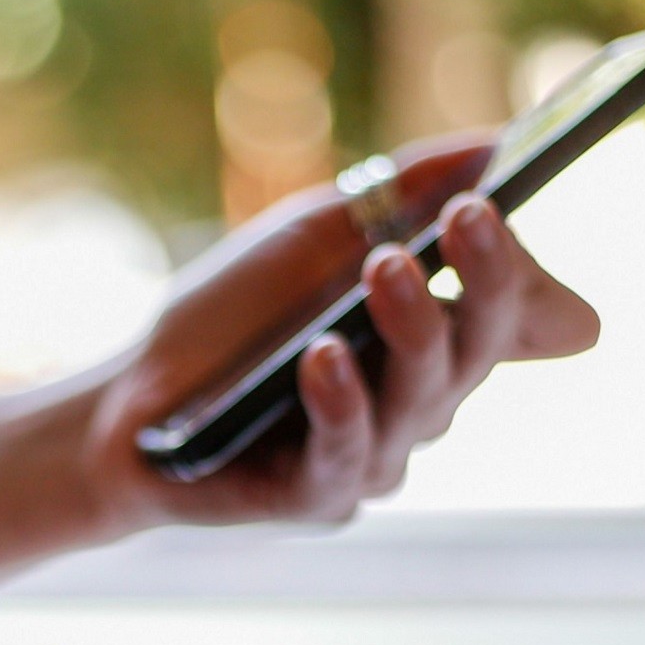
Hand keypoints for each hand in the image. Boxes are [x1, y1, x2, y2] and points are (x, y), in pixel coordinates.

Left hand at [82, 132, 601, 529]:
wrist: (128, 400)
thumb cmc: (231, 316)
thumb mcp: (315, 233)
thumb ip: (405, 195)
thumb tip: (499, 146)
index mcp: (432, 338)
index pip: (506, 310)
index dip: (516, 269)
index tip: (494, 206)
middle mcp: (418, 402)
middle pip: (474, 351)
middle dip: (484, 280)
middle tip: (468, 216)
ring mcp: (375, 455)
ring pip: (420, 401)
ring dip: (413, 330)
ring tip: (387, 268)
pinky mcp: (318, 498)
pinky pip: (346, 454)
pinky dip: (341, 402)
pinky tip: (324, 357)